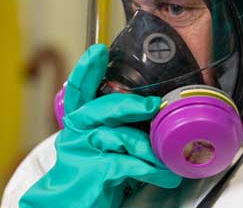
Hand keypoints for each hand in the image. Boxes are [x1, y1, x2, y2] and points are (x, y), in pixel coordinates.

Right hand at [19, 44, 181, 207]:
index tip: (98, 52)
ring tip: (166, 159)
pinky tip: (165, 176)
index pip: (78, 92)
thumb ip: (121, 132)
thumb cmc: (95, 175)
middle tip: (152, 104)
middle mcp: (76, 134)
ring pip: (119, 137)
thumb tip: (153, 118)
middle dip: (129, 105)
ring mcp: (81, 153)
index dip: (86, 71)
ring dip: (148, 148)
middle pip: (100, 108)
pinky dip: (151, 170)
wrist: (74, 206)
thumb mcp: (105, 149)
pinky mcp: (92, 173)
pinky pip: (127, 163)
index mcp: (79, 124)